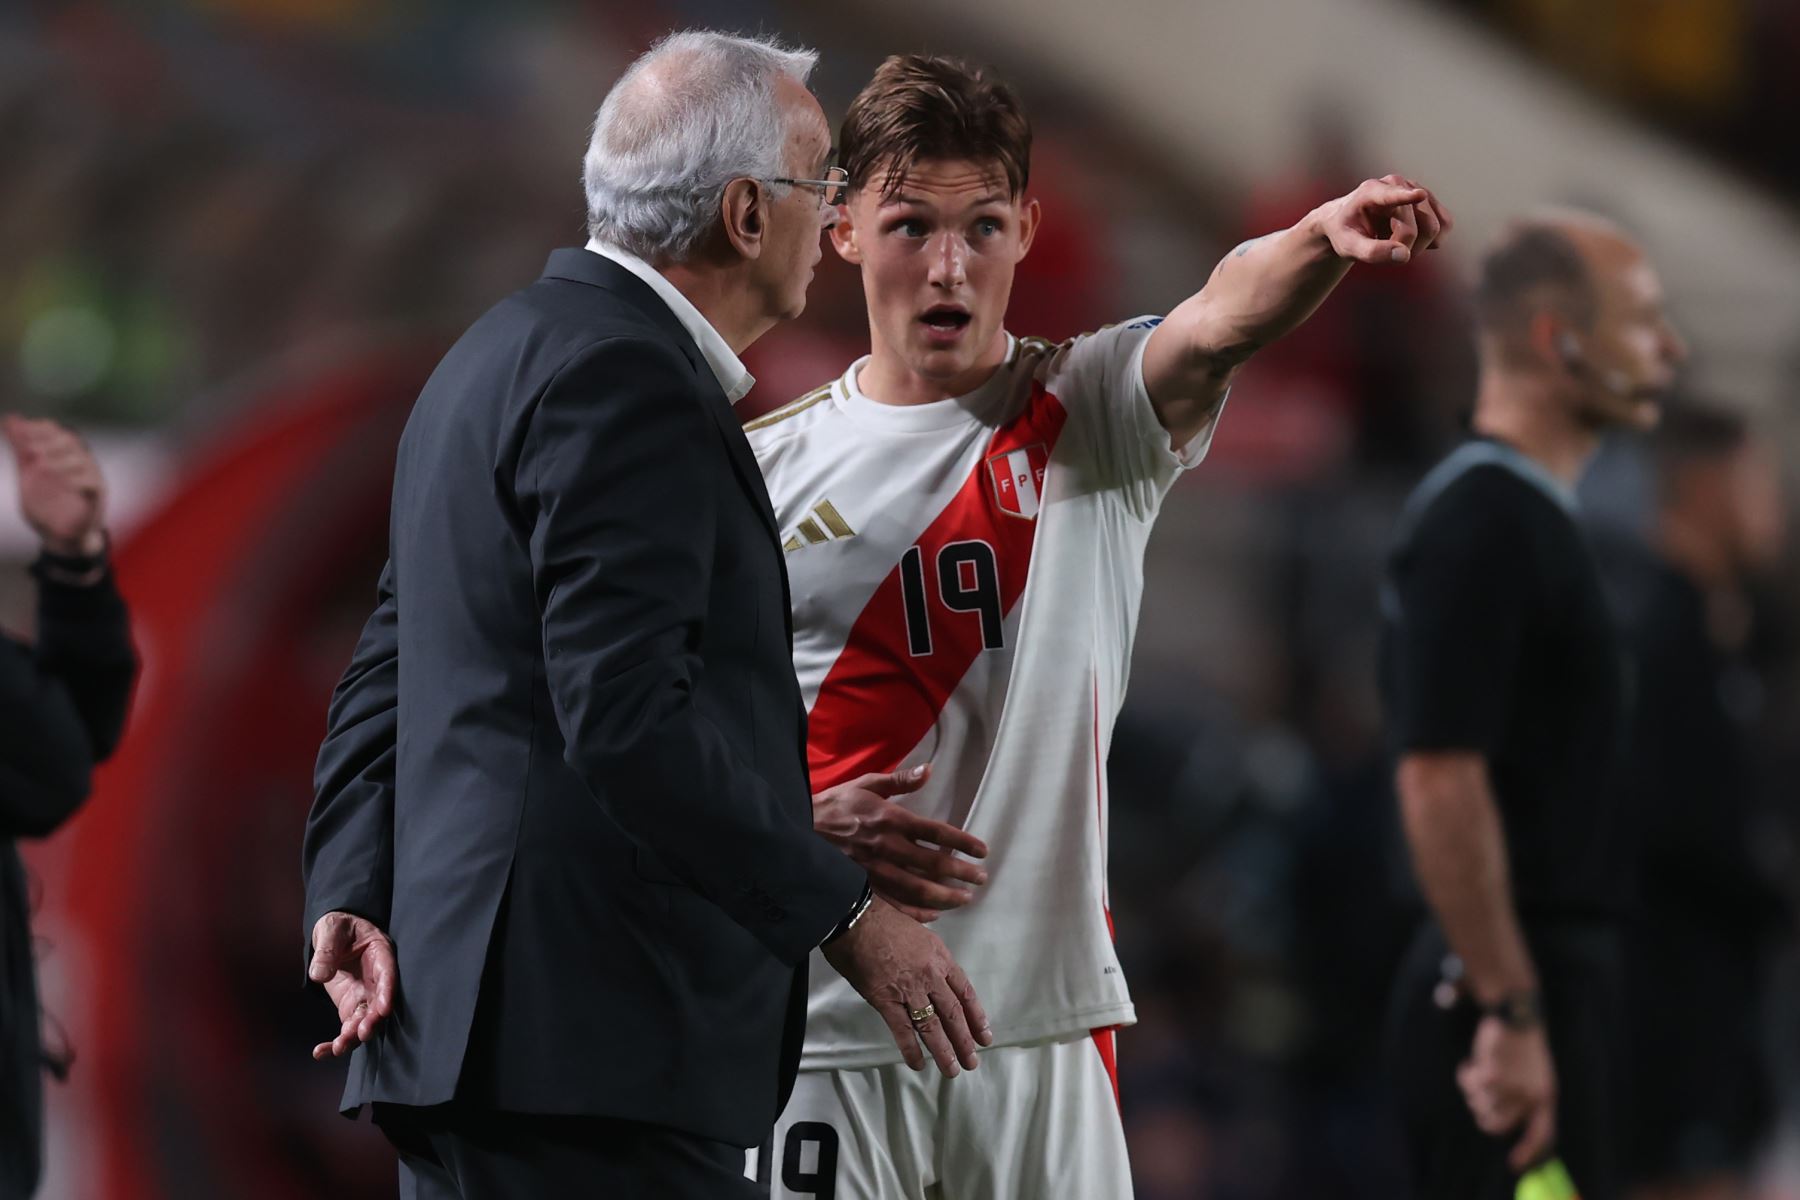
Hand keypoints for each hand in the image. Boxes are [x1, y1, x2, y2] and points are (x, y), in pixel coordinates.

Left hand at [4, 416, 106, 556]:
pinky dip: (76, 480)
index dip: (38, 428)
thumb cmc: (45, 503)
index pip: (55, 430)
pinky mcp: (97, 497)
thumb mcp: (27, 475)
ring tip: (40, 467)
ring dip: (59, 460)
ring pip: (83, 459)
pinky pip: (93, 483)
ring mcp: (91, 478)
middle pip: (70, 440)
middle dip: (48, 442)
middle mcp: (79, 461)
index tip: (19, 432)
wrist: (58, 536)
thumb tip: (9, 419)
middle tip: (30, 450)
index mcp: (63, 454)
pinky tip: (61, 483)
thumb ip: (20, 450)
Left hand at [308, 912, 396, 1060]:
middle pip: (378, 1004)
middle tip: (361, 1033)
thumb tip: (319, 975)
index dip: (387, 993)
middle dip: (371, 1021)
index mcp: (380, 954)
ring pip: (364, 1021)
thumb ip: (326, 950)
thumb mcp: (331, 930)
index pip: (387, 975)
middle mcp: (377, 980)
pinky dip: (335, 1042)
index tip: (383, 1010)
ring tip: (338, 1047)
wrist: (332, 936)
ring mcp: (365, 996)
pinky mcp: (351, 1007)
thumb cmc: (338, 927)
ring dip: (353, 1036)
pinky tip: (321, 1053)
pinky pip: (347, 1028)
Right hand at [813, 764, 988, 922]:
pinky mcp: (863, 888)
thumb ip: (899, 780)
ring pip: (918, 889)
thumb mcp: (865, 783)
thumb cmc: (834, 805)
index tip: (982, 850)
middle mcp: (887, 848)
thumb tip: (929, 769)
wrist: (798, 830)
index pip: (935, 833)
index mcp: (890, 819)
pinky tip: (934, 913)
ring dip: (945, 896)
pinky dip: (917, 912)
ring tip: (965, 899)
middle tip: (981, 879)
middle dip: (961, 874)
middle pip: (933, 865)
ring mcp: (875, 872)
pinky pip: (895, 905)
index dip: (962, 842)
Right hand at [821, 897, 991, 1076]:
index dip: (976, 1016)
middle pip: (953, 1013)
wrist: (855, 918)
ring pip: (932, 1026)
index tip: (985, 1036)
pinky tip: (918, 1064)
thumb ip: (929, 954)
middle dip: (965, 1040)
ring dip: (943, 1051)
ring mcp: (909, 989)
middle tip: (972, 1062)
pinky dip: (911, 1049)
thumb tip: (932, 970)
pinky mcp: (886, 1000)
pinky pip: (902, 1030)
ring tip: (952, 1070)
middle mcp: (930, 976)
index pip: (965, 992)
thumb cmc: (883, 918)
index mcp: (941, 957)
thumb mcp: (919, 931)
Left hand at [1320, 174, 1452, 265]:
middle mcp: (1398, 184)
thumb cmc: (1346, 233)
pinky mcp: (1430, 201)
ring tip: (1392, 239)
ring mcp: (1417, 189)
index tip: (1419, 194)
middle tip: (1384, 248)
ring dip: (1417, 245)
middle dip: (1407, 246)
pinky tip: (1408, 237)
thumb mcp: (1348, 246)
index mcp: (1371, 191)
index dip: (1407, 195)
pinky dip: (1429, 241)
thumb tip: (1404, 254)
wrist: (1349, 222)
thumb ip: (1372, 252)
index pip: (1391, 195)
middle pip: (1420, 226)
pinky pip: (1445, 225)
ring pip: (1435, 227)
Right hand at [1456, 1015, 1556, 1171]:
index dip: (1529, 1153)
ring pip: (1482, 1105)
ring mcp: (1513, 1087)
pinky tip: (1470, 1063)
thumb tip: (1497, 1123)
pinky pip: (1471, 1087)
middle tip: (1477, 1098)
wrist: (1517, 1014)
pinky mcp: (1493, 1075)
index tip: (1514, 1164)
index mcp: (1547, 1096)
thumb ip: (1522, 1098)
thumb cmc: (1521, 1045)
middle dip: (1483, 1114)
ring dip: (1474, 1091)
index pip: (1542, 1135)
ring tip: (1477, 1072)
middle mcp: (1532, 1096)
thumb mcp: (1531, 1074)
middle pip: (1499, 1125)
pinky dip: (1466, 1077)